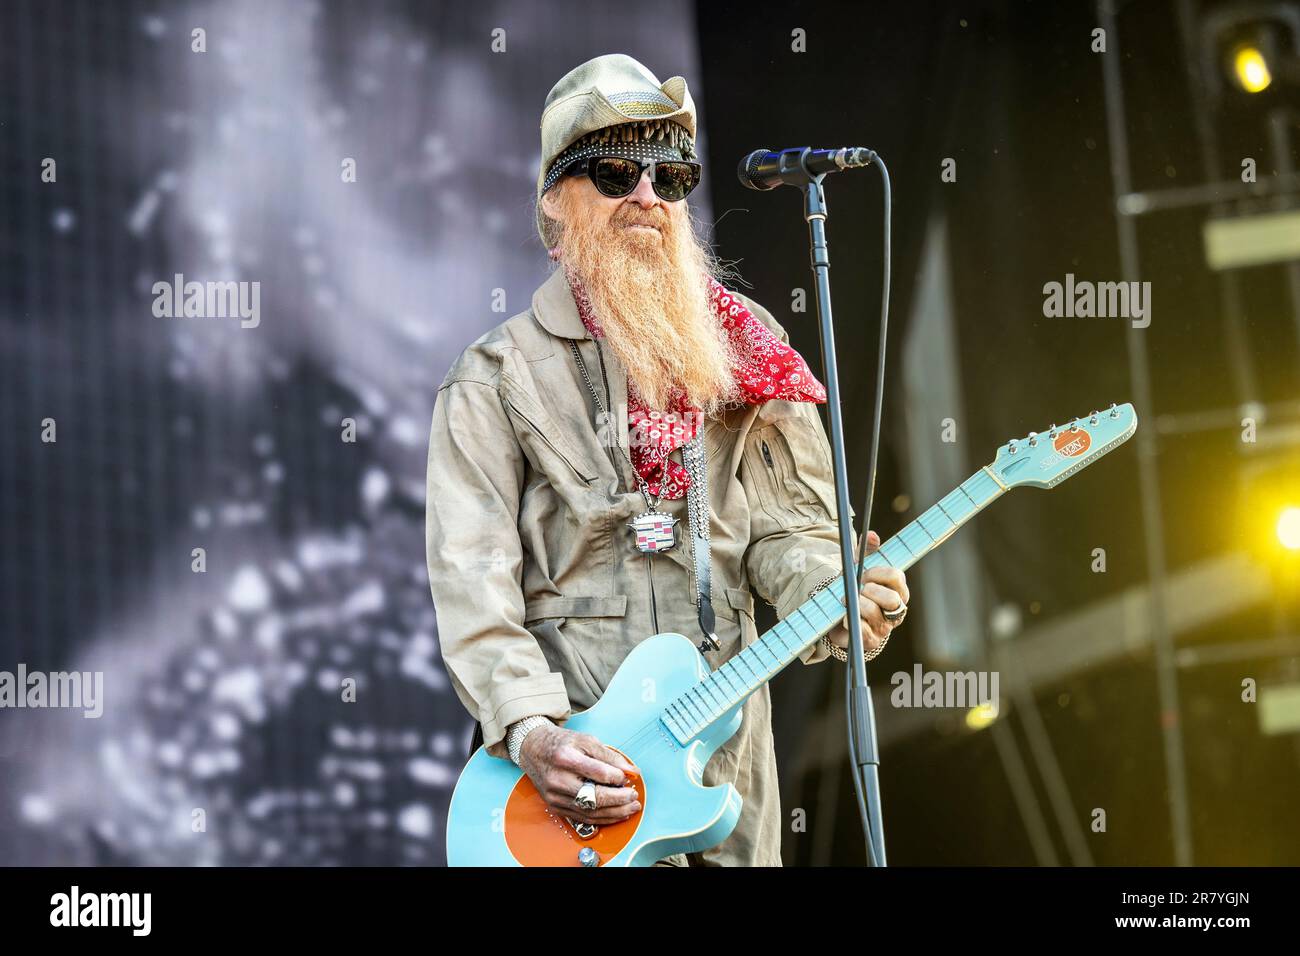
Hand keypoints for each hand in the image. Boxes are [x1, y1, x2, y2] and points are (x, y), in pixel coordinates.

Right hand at [518, 723, 641, 826]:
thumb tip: (631, 771)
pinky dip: (603, 818)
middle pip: (594, 797)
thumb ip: (610, 755)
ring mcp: (555, 796)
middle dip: (619, 799)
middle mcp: (558, 780)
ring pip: (590, 812)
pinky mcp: (556, 807)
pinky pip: (583, 818)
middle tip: (634, 796)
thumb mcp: (586, 740)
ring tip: (631, 807)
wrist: (534, 750)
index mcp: (565, 758)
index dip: (617, 777)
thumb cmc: (561, 744)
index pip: (599, 773)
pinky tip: (616, 814)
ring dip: (615, 813)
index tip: (627, 777)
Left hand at [823, 530, 909, 655]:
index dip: (880, 573)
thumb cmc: (855, 590)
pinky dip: (851, 621)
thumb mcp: (859, 568)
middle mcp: (895, 610)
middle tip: (858, 587)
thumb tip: (872, 535)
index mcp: (897, 590)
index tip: (865, 572)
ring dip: (858, 603)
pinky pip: (864, 631)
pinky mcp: (871, 641)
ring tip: (847, 599)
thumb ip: (866, 551)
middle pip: (892, 599)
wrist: (840, 617)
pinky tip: (844, 615)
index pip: (897, 578)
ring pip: (876, 613)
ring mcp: (884, 627)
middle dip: (871, 590)